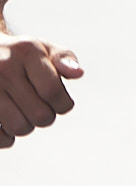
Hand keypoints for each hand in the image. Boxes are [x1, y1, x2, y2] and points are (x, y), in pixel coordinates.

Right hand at [0, 29, 80, 147]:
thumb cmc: (16, 55)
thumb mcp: (41, 48)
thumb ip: (63, 58)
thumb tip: (77, 73)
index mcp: (25, 51)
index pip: (53, 91)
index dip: (63, 104)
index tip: (60, 103)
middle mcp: (3, 68)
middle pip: (40, 114)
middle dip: (46, 116)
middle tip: (39, 108)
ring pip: (19, 127)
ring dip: (26, 126)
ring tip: (22, 113)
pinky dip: (6, 137)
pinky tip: (6, 124)